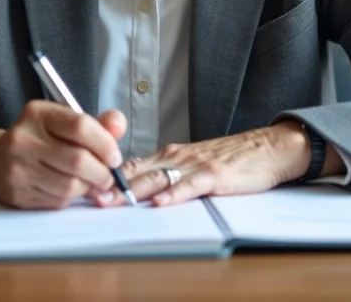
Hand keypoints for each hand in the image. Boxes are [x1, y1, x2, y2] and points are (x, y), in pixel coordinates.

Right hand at [0, 102, 126, 209]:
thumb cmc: (36, 139)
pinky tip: (68, 188)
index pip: (80, 126)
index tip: (114, 155)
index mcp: (38, 114)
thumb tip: (118, 124)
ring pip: (70, 185)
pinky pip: (58, 201)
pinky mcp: (18, 194)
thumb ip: (95, 123)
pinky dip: (71, 197)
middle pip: (78, 160)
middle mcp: (24, 139)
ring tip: (89, 182)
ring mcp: (18, 168)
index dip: (105, 143)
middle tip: (108, 175)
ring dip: (88, 187)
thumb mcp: (61, 122)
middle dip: (102, 172)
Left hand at [100, 122, 335, 207]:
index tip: (85, 187)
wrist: (266, 148)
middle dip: (111, 186)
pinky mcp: (215, 175)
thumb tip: (139, 190)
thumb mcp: (192, 164)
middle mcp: (177, 157)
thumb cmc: (230, 159)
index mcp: (170, 155)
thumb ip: (168, 174)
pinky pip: (190, 185)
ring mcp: (195, 165)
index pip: (132, 166)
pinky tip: (161, 203)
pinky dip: (174, 194)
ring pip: (158, 177)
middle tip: (87, 196)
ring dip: (133, 191)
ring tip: (112, 201)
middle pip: (138, 172)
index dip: (108, 178)